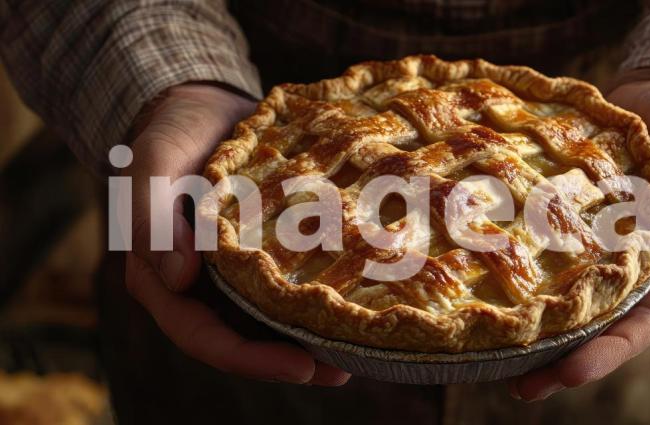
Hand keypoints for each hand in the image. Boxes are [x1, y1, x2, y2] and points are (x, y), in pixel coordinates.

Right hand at [122, 83, 349, 385]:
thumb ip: (151, 218)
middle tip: (342, 368)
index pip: (203, 335)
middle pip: (244, 338)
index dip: (248, 358)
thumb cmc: (171, 132)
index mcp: (165, 277)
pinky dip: (319, 295)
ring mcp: (238, 270)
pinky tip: (356, 302)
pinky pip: (291, 281)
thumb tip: (178, 279)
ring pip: (272, 318)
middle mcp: (203, 285)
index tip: (298, 365)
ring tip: (359, 350)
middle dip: (291, 358)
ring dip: (312, 337)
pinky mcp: (267, 250)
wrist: (204, 106)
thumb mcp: (151, 164)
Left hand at [509, 70, 649, 400]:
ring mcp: (598, 252)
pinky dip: (520, 272)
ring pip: (566, 300)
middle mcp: (632, 272)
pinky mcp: (569, 226)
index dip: (609, 352)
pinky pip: (545, 254)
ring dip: (532, 330)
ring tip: (487, 355)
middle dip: (561, 360)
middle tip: (519, 386)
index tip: (569, 374)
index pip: (645, 324)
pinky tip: (478, 285)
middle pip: (598, 327)